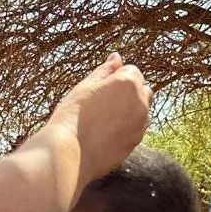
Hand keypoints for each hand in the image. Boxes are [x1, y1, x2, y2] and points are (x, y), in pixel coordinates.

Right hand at [45, 54, 151, 185]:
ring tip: (101, 120)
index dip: (114, 78)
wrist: (69, 154)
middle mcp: (141, 103)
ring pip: (140, 111)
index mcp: (129, 83)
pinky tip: (104, 134)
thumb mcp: (85, 87)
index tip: (97, 90)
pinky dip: (125, 128)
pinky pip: (135, 129)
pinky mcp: (136, 143)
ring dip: (128, 111)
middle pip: (142, 90)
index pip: (131, 71)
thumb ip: (105, 71)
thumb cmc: (73, 116)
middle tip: (101, 103)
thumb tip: (117, 57)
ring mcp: (140, 125)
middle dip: (128, 93)